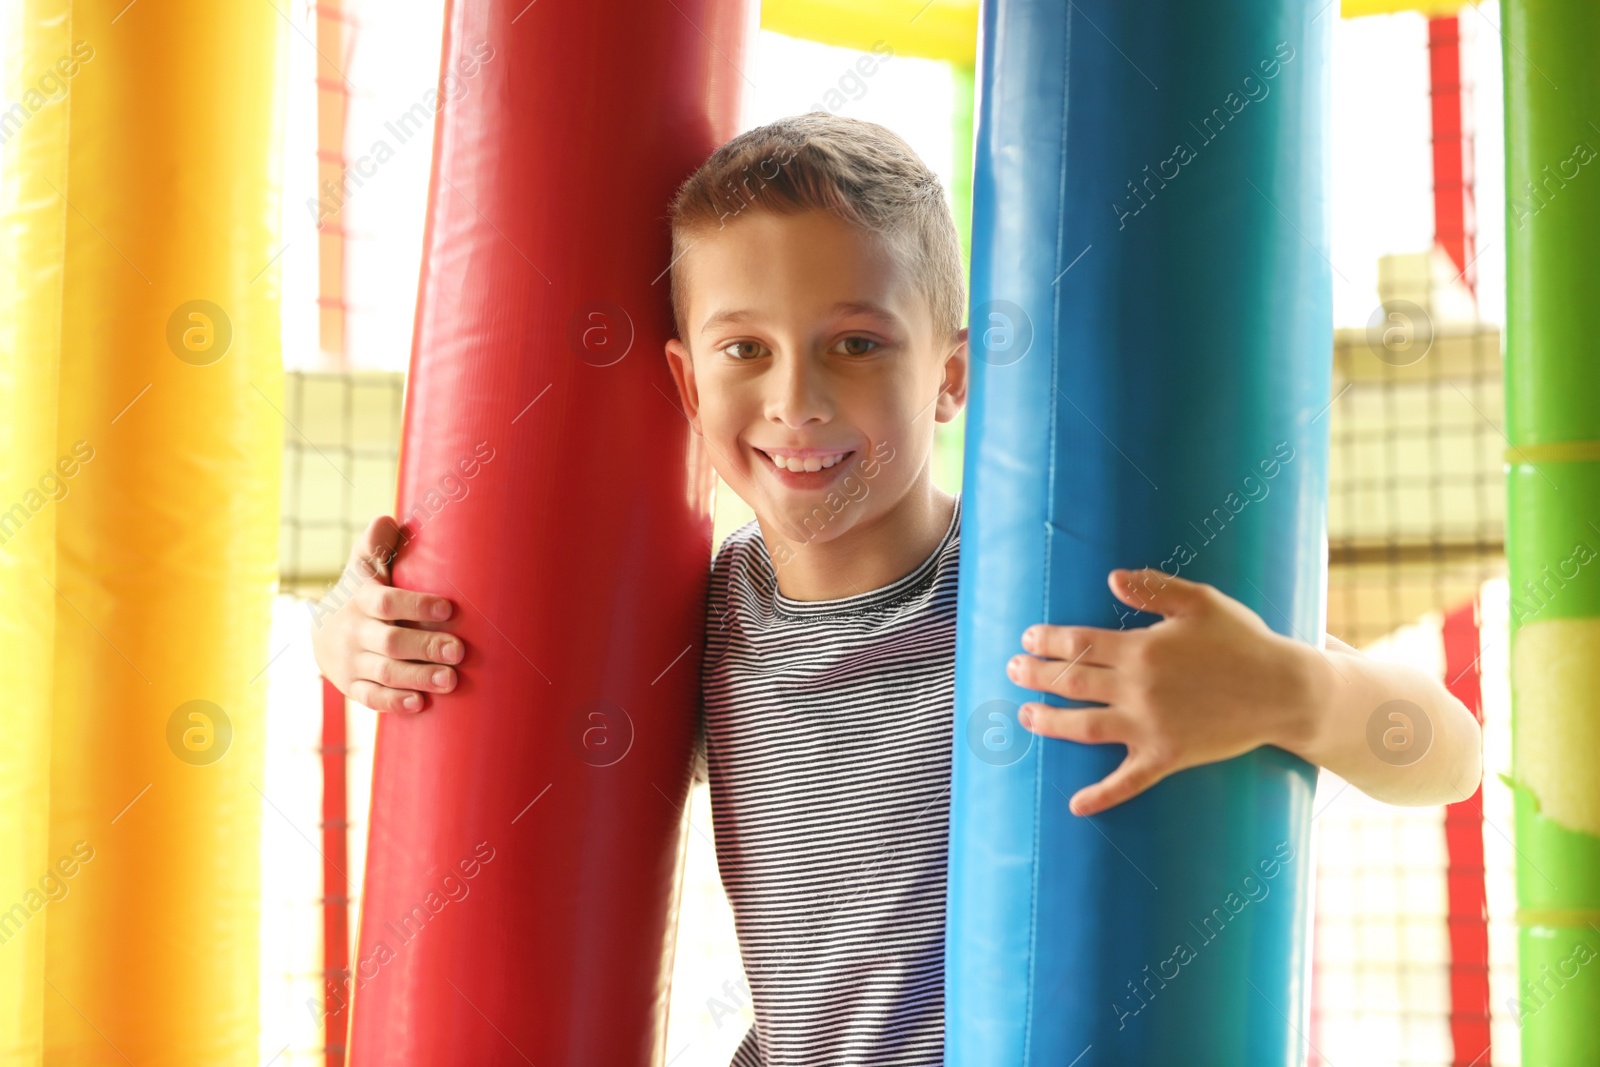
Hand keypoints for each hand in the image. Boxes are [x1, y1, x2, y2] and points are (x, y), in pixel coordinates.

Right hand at [310, 515, 464, 712]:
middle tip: (459, 651)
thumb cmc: (360, 595)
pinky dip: (394, 702)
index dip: (417, 604)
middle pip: (391, 642)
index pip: (387, 602)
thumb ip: (376, 545)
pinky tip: (419, 704)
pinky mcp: (353, 687)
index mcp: (362, 600)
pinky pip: (372, 697)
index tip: (450, 608)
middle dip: (425, 646)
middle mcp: (355, 632)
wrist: (321, 634)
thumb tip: (388, 519)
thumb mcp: (363, 568)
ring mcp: (353, 662)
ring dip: (419, 677)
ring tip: (451, 680)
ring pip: (385, 672)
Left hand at [1006, 568, 1320, 816]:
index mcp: (1141, 649)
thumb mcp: (1201, 602)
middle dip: (1035, 675)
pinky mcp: (1167, 757)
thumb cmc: (1243, 641)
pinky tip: (1075, 804)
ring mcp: (1149, 726)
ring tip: (1024, 715)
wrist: (1284, 691)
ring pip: (1083, 727)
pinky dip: (1101, 795)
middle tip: (1011, 669)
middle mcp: (1137, 688)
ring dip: (1048, 722)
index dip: (1047, 641)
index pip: (1078, 643)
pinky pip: (1127, 782)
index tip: (1027, 638)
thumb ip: (1153, 588)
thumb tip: (1110, 577)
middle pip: (1070, 682)